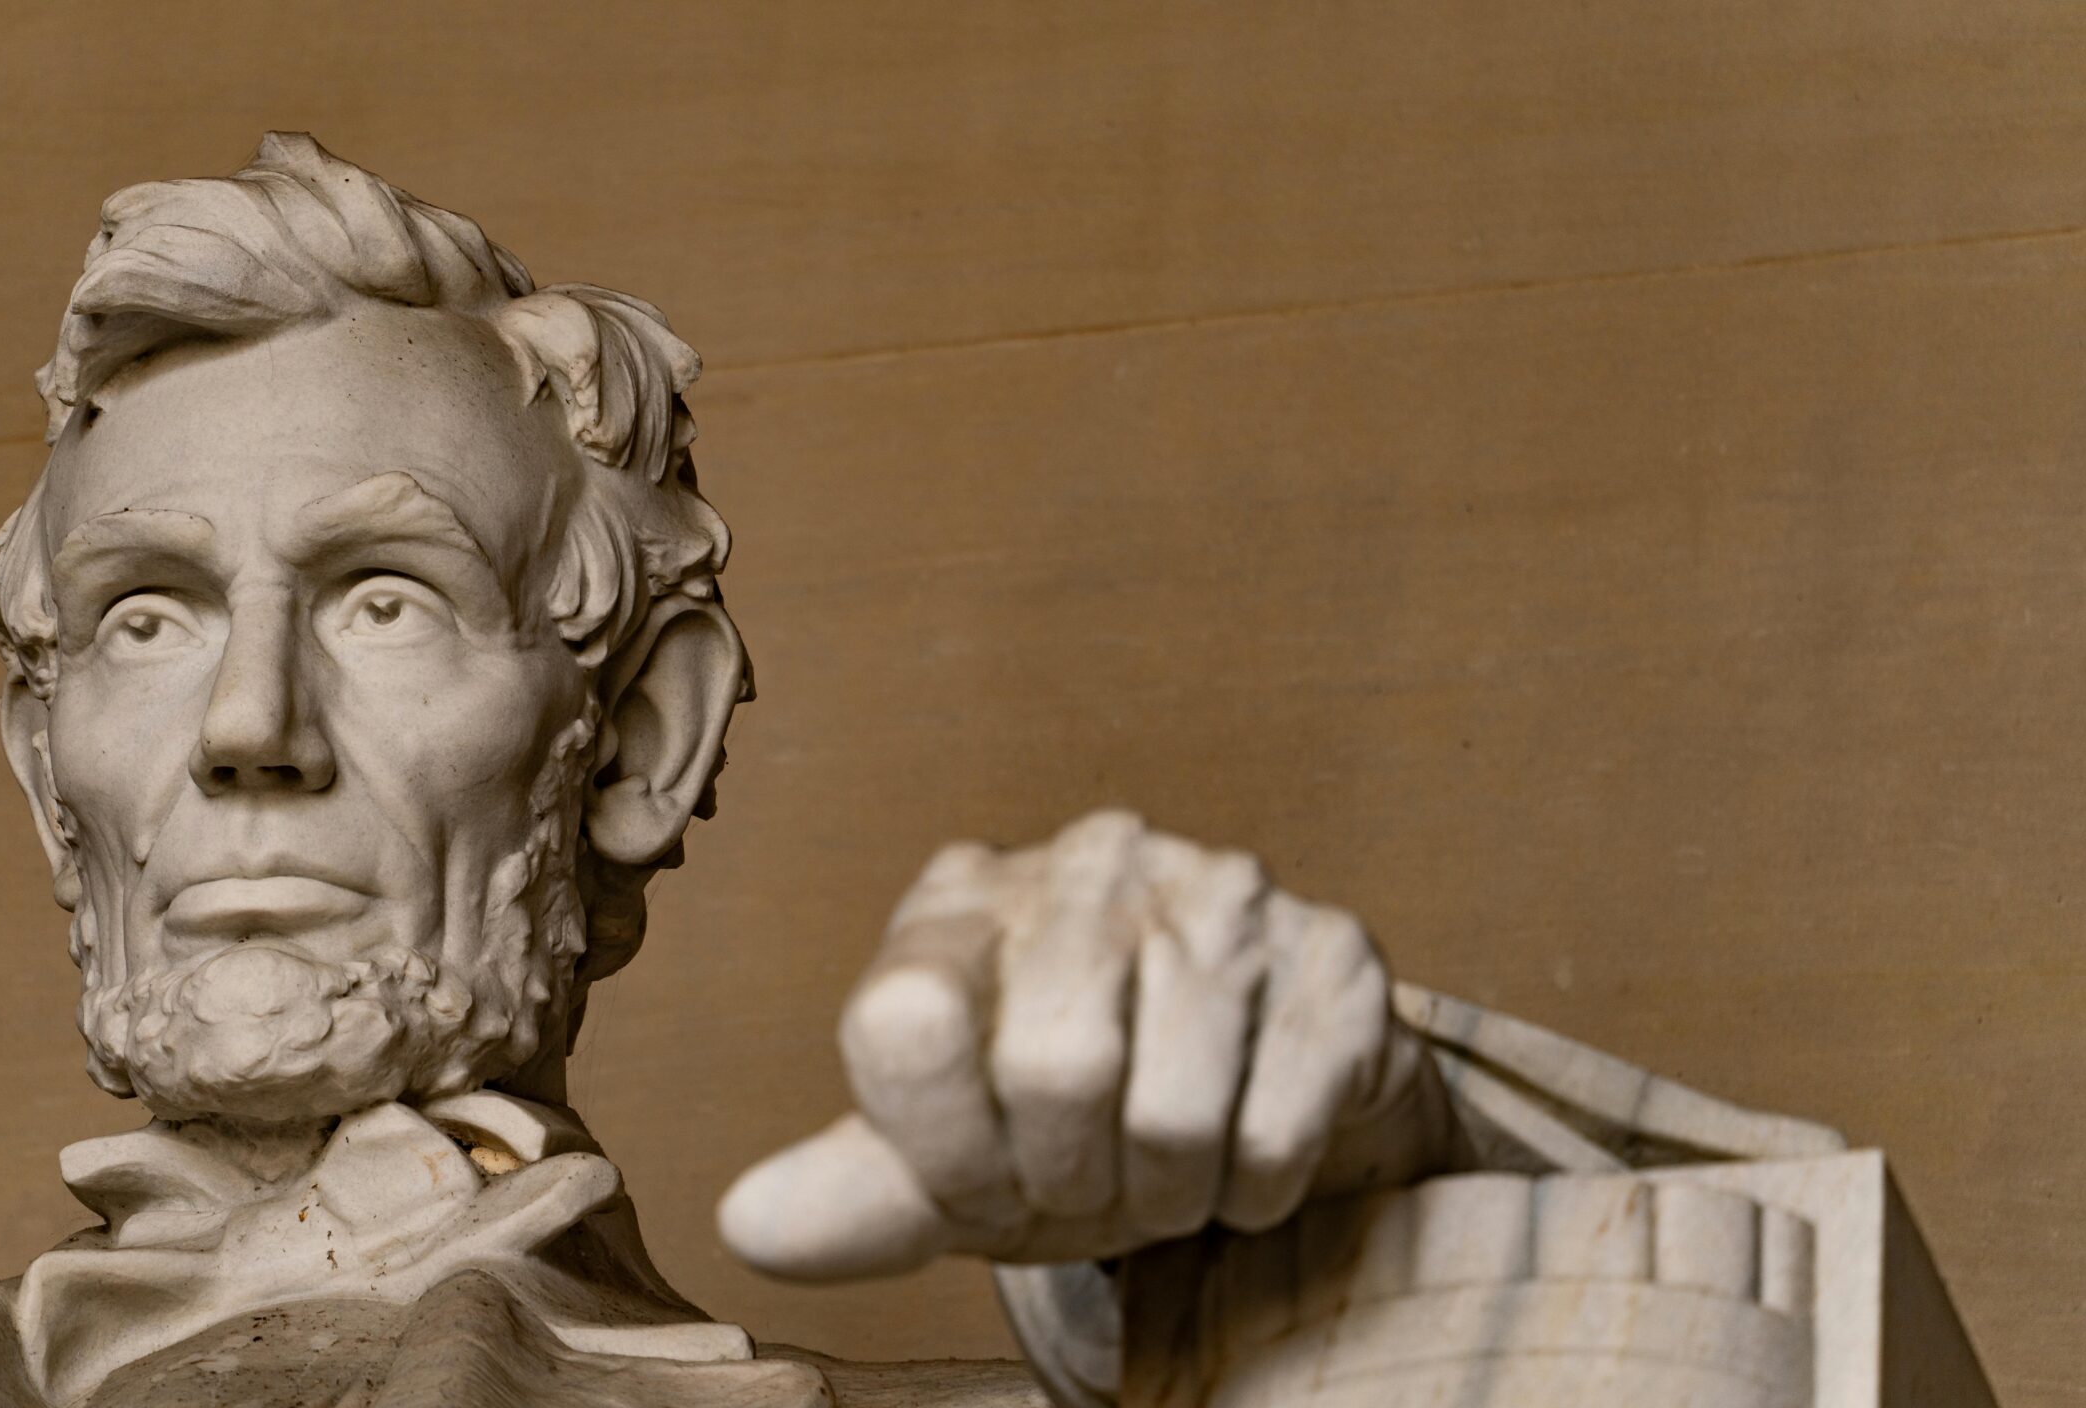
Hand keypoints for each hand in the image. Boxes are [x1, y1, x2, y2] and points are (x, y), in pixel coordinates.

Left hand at [718, 809, 1445, 1280]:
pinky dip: (1250, 1192)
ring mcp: (1225, 892)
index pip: (904, 1023)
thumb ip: (851, 1191)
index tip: (978, 1180)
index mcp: (964, 898)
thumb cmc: (1071, 1118)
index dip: (942, 1149)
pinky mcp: (1335, 955)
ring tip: (1162, 1170)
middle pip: (1053, 1072)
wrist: (1243, 1087)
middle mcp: (1091, 861)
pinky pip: (1277, 1133)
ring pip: (1172, 1117)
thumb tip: (749, 1223)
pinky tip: (1237, 1152)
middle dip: (1069, 1180)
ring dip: (1163, 1196)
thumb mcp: (950, 1154)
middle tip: (1088, 1182)